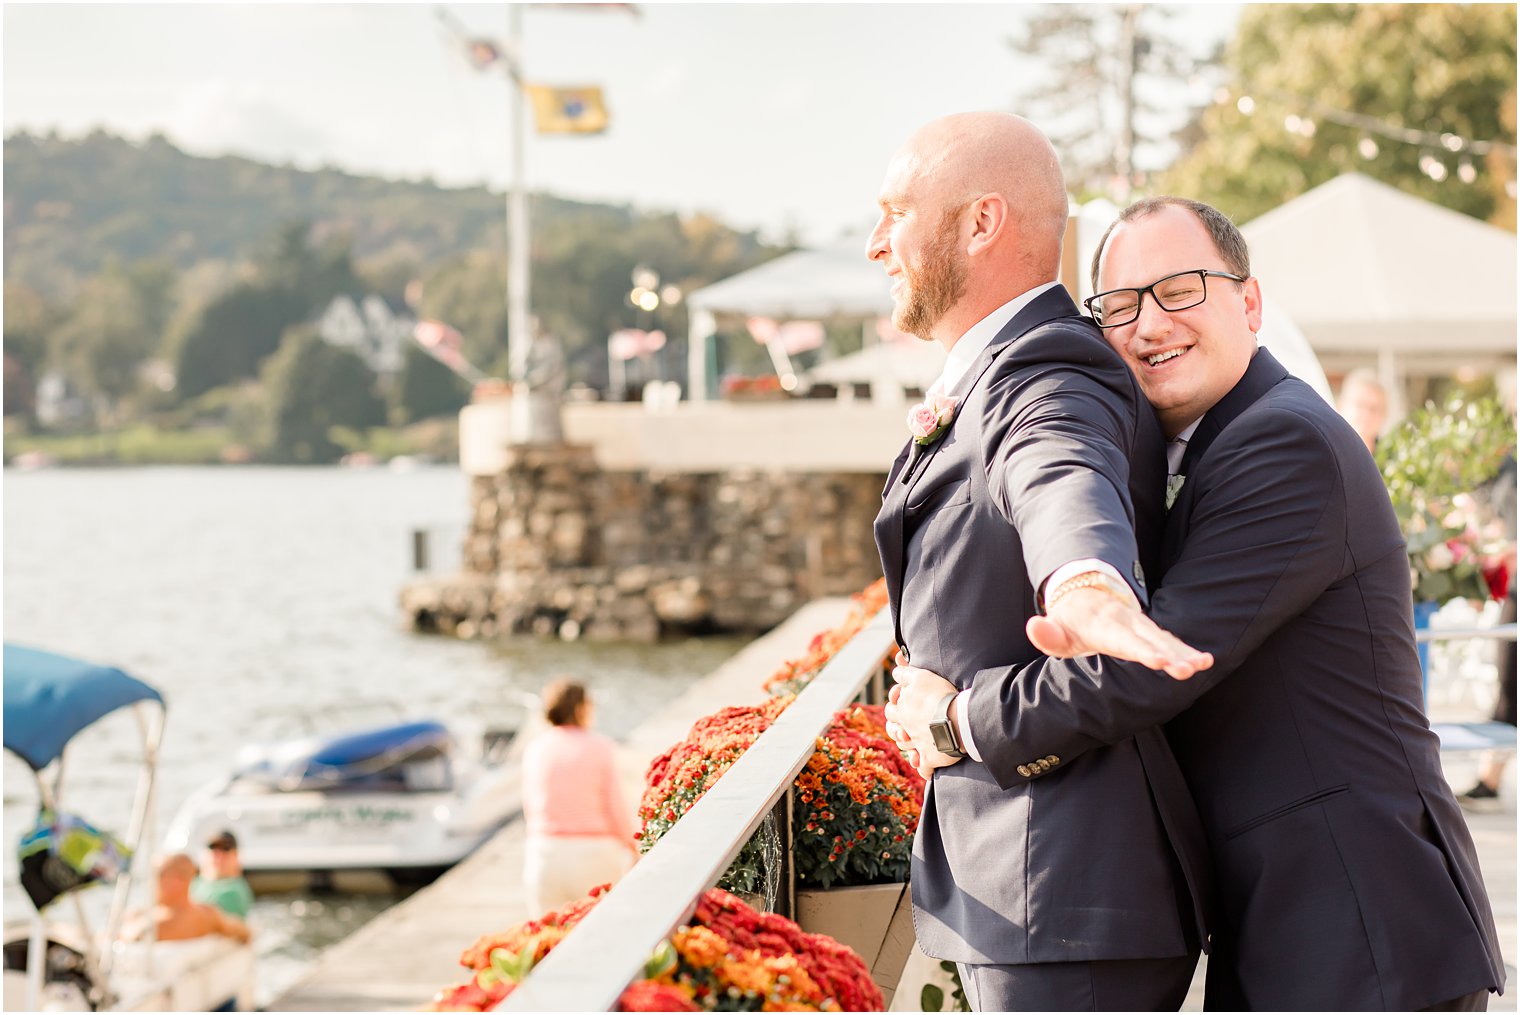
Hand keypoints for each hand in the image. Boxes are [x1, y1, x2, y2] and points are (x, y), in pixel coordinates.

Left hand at [884, 665, 963, 778]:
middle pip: (894, 731)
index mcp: (904, 711)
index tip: (900, 705)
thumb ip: (906, 673)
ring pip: (906, 749)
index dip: (895, 708)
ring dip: (908, 748)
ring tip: (913, 748)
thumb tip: (895, 667)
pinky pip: (924, 769)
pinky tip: (926, 770)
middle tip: (903, 729)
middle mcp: (908, 729)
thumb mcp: (922, 677)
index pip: (891, 711)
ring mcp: (918, 745)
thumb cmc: (941, 696)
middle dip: (896, 730)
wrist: (958, 718)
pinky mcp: (930, 758)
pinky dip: (924, 770)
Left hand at [1026, 586, 1212, 679]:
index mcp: (1103, 625)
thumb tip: (1033, 626)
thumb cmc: (1071, 621)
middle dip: (1170, 654)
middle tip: (1188, 669)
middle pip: (1151, 640)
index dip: (1140, 650)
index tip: (1157, 660)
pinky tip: (1205, 660)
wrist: (1086, 595)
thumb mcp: (1054, 628)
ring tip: (1204, 664)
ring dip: (1184, 652)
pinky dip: (1187, 648)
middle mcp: (1127, 623)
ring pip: (1165, 639)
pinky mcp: (1150, 631)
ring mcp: (1141, 625)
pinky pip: (1170, 639)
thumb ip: (1047, 633)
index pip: (1123, 641)